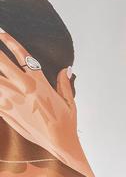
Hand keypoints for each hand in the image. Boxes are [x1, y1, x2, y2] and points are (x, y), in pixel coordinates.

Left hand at [0, 27, 94, 176]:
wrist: (57, 144)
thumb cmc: (66, 124)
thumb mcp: (69, 102)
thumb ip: (64, 84)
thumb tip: (65, 70)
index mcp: (39, 83)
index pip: (23, 56)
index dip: (10, 42)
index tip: (1, 32)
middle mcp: (23, 88)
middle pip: (2, 63)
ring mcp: (11, 100)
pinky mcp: (5, 111)